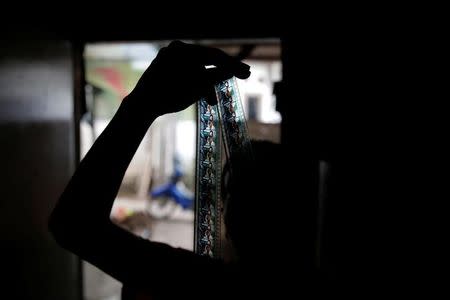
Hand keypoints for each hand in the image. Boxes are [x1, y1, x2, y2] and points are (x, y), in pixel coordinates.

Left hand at [127, 41, 250, 115]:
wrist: (143, 105)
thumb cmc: (172, 95)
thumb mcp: (200, 86)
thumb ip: (219, 75)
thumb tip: (235, 69)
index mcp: (183, 48)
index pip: (214, 55)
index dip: (233, 65)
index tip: (247, 72)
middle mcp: (175, 48)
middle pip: (206, 60)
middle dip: (222, 73)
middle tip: (242, 77)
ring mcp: (169, 57)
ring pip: (196, 68)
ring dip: (207, 83)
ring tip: (211, 101)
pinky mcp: (165, 67)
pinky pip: (186, 72)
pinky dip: (195, 82)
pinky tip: (200, 94)